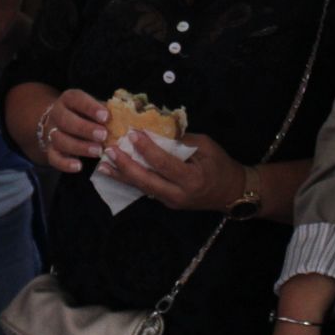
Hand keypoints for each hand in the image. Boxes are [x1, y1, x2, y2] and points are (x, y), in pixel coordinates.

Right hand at [36, 89, 108, 173]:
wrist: (60, 123)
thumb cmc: (85, 114)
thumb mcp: (94, 107)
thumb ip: (106, 111)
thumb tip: (124, 117)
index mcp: (69, 99)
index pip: (77, 99)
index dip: (90, 107)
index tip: (106, 116)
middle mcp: (57, 114)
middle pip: (66, 120)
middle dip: (85, 129)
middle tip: (103, 135)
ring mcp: (51, 132)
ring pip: (59, 139)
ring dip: (79, 146)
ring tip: (98, 151)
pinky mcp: (49, 150)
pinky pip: (53, 158)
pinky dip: (64, 164)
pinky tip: (79, 166)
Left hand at [98, 130, 243, 212]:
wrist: (232, 193)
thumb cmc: (221, 165)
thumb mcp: (207, 146)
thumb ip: (182, 140)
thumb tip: (157, 132)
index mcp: (191, 179)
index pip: (164, 163)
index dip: (147, 148)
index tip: (132, 133)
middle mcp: (178, 194)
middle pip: (146, 181)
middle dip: (125, 166)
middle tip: (109, 150)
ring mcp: (171, 202)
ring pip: (142, 188)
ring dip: (121, 176)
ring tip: (103, 165)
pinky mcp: (166, 203)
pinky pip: (146, 190)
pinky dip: (130, 180)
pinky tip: (115, 172)